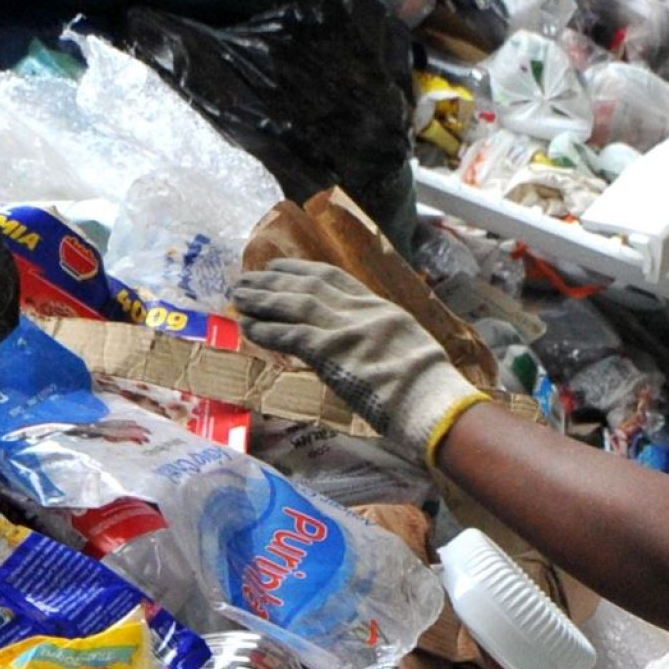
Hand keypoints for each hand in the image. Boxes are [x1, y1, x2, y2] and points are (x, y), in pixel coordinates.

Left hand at [232, 259, 489, 465]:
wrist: (431, 402)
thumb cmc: (428, 390)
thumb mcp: (411, 351)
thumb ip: (384, 341)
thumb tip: (367, 349)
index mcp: (382, 308)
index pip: (336, 279)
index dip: (302, 270)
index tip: (280, 266)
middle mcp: (361, 311)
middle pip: (309, 285)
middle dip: (274, 279)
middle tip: (248, 278)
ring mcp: (345, 329)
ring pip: (294, 304)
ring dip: (262, 299)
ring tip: (238, 296)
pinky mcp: (331, 351)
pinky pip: (289, 334)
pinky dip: (266, 328)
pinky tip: (248, 327)